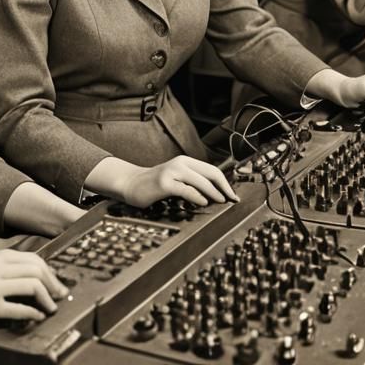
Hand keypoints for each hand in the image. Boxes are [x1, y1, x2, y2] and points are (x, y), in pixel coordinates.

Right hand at [0, 249, 68, 336]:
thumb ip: (5, 269)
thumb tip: (34, 276)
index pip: (34, 258)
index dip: (50, 272)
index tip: (57, 283)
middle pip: (37, 269)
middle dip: (54, 284)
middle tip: (60, 296)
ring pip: (33, 286)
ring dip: (47, 299)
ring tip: (50, 308)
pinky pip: (20, 308)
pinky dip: (33, 313)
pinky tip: (36, 317)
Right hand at [120, 156, 237, 207]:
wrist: (131, 183)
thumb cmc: (156, 184)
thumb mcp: (176, 179)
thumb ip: (192, 182)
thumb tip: (215, 194)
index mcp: (186, 162)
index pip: (212, 170)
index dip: (225, 183)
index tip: (233, 195)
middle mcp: (181, 163)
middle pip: (210, 173)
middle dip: (224, 187)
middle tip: (233, 199)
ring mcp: (172, 172)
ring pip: (201, 181)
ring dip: (214, 192)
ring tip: (222, 201)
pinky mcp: (164, 183)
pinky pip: (186, 189)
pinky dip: (197, 196)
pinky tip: (203, 202)